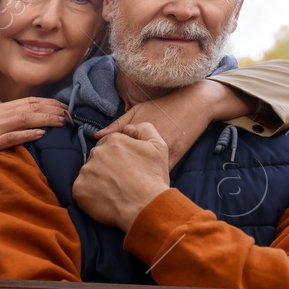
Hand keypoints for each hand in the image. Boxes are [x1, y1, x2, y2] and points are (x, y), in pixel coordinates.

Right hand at [0, 97, 69, 203]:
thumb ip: (14, 123)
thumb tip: (42, 120)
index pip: (28, 102)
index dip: (48, 103)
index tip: (65, 107)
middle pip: (28, 108)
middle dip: (51, 110)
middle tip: (69, 114)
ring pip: (22, 119)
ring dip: (45, 119)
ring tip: (61, 122)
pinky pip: (10, 138)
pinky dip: (27, 135)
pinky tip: (41, 134)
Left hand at [71, 122, 170, 231]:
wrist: (146, 208)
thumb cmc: (153, 179)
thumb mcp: (158, 146)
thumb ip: (142, 129)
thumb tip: (126, 129)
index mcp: (114, 140)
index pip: (109, 144)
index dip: (118, 157)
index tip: (126, 168)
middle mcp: (97, 152)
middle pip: (98, 158)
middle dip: (106, 167)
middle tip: (120, 181)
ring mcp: (86, 171)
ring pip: (89, 174)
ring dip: (98, 181)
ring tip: (114, 193)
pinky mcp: (79, 189)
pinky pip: (81, 191)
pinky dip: (90, 196)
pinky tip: (105, 201)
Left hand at [96, 79, 247, 165]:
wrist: (192, 106)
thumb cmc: (161, 108)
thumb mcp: (136, 111)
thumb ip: (117, 126)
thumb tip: (96, 137)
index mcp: (132, 132)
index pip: (111, 152)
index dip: (107, 160)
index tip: (107, 164)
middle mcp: (143, 143)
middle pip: (122, 164)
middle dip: (116, 170)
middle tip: (115, 174)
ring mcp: (159, 152)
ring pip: (138, 173)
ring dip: (131, 178)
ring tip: (128, 180)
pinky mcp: (172, 161)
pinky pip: (155, 176)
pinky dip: (148, 180)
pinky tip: (143, 181)